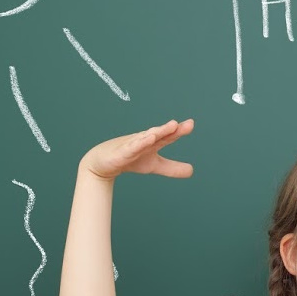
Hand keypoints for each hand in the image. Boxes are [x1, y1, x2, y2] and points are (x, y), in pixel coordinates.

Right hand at [81, 119, 195, 179]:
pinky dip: (141, 142)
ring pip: (148, 136)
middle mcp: (145, 140)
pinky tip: (149, 138)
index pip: (168, 137)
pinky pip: (133, 146)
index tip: (190, 124)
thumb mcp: (154, 166)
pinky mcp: (122, 152)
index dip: (179, 131)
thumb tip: (192, 171)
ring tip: (172, 126)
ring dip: (160, 131)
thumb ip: (172, 168)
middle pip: (160, 133)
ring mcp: (133, 144)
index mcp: (154, 143)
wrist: (104, 164)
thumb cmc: (131, 160)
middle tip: (188, 124)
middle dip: (172, 129)